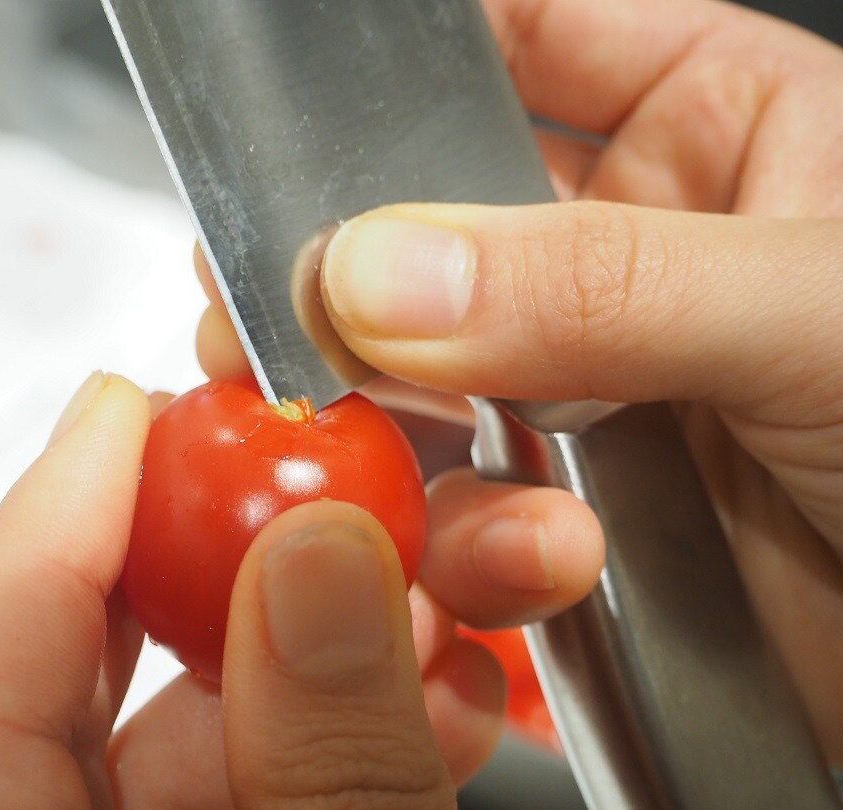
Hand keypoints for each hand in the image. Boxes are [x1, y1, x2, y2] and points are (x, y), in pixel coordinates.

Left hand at [0, 372, 549, 807]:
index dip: (59, 510)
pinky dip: (378, 714)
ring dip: (366, 629)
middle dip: (268, 546)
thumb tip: (320, 558)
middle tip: (346, 470)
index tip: (125, 400)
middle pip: (131, 663)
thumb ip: (324, 757)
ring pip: (243, 710)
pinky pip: (297, 769)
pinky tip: (458, 683)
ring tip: (476, 572)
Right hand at [196, 0, 842, 764]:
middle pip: (436, 224)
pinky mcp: (573, 509)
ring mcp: (593, 389)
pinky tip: (519, 560)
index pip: (529, 38)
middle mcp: (634, 253)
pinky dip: (458, 539)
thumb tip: (386, 274)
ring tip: (430, 477)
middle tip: (299, 318)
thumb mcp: (817, 318)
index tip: (307, 117)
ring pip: (424, 378)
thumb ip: (603, 285)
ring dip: (405, 434)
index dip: (414, 64)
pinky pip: (462, 503)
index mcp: (719, 128)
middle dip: (360, 282)